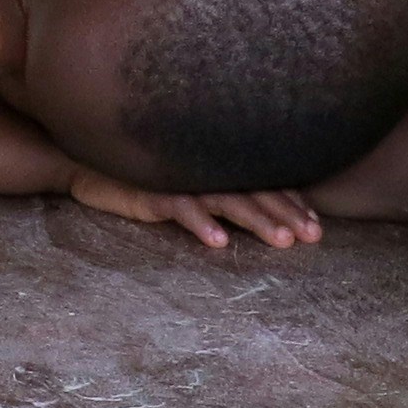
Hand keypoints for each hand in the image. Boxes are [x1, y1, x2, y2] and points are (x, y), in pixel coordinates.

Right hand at [64, 167, 324, 250]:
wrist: (89, 165)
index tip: (317, 228)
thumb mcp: (185, 185)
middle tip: (314, 237)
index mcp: (219, 168)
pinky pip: (182, 207)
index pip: (265, 185)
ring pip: (228, 199)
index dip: (293, 205)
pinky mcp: (154, 191)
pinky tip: (219, 242)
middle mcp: (207, 170)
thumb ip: (216, 192)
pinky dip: (201, 223)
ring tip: (282, 242)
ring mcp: (183, 179)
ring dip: (257, 220)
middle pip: (256, 192)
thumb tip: (253, 212)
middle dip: (287, 215)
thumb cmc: (142, 178)